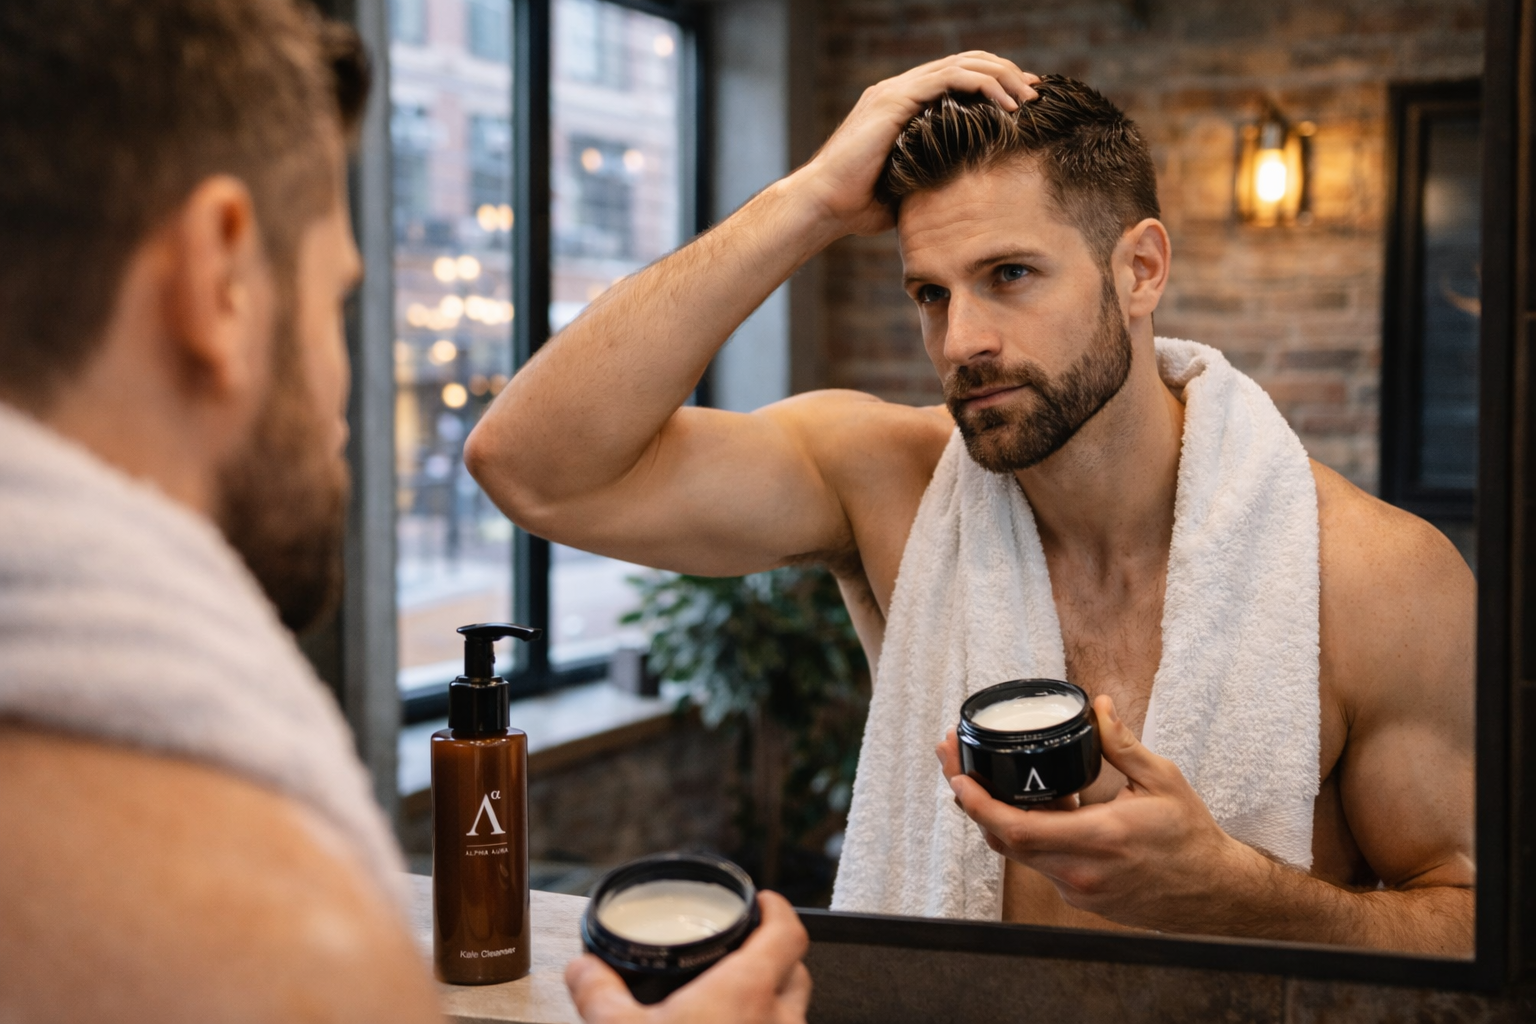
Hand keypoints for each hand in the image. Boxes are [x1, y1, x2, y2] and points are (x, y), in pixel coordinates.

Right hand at [564, 891, 811, 1023]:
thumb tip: (582, 970)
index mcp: (747, 993)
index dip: (778, 910)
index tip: (764, 900)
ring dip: (771, 1001)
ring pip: (792, 1015)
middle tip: (746, 947)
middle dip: (775, 954)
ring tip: (733, 1000)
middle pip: (796, 972)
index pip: (789, 933)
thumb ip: (598, 995)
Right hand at [784, 52, 1037, 236]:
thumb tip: (965, 197)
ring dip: (1002, 76)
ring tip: (1029, 96)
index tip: (1024, 102)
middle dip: (1006, 73)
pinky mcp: (895, 100)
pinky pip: (950, 79)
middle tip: (1036, 92)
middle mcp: (900, 90)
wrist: (824, 206)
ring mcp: (896, 91)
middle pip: (965, 63)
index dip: (994, 84)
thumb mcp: (908, 187)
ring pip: (963, 64)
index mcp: (903, 106)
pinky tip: (1006, 105)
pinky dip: (984, 86)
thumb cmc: (859, 206)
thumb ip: (933, 178)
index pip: (957, 80)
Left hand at [936, 696, 1263, 931]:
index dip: (977, 803)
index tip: (957, 775)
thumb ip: (1123, 743)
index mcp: (1099, 838)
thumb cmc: (1190, 836)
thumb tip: (1098, 705)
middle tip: (954, 761)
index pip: (1016, 827)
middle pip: (1003, 840)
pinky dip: (1025, 834)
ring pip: (1018, 853)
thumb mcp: (1161, 779)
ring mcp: (1078, 890)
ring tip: (978, 776)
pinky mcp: (1080, 898)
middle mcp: (1081, 871)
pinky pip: (1039, 863)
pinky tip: (1027, 804)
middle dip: (971, 799)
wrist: (1213, 891)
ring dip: (994, 816)